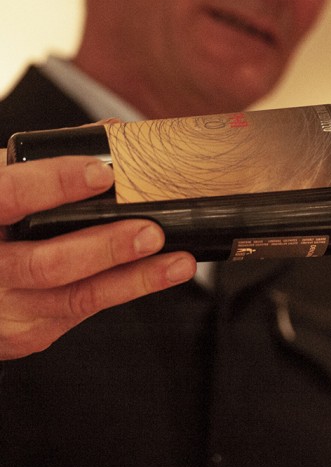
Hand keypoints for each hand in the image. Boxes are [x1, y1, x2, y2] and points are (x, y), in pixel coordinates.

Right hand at [0, 152, 195, 359]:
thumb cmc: (0, 213)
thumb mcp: (9, 178)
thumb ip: (52, 158)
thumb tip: (115, 133)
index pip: (9, 197)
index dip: (54, 185)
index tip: (103, 174)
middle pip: (46, 263)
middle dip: (106, 248)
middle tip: (151, 232)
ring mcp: (7, 306)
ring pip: (76, 298)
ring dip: (135, 279)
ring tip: (177, 262)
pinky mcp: (28, 333)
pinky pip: (84, 310)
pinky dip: (126, 290)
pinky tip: (158, 275)